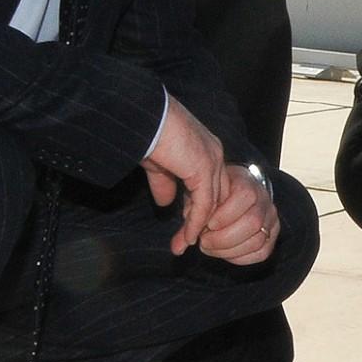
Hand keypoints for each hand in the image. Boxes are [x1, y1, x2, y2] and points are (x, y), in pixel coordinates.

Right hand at [140, 97, 224, 254]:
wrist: (144, 116)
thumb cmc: (147, 131)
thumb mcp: (157, 163)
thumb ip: (164, 183)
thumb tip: (165, 204)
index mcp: (206, 149)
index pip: (211, 185)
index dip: (199, 206)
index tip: (186, 225)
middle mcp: (214, 154)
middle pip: (217, 196)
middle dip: (203, 221)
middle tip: (188, 241)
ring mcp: (212, 161)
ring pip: (212, 203)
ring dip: (198, 227)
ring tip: (185, 245)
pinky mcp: (203, 169)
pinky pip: (204, 204)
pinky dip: (195, 223)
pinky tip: (187, 237)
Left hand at [195, 164, 278, 265]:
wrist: (236, 192)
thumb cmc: (216, 194)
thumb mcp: (201, 196)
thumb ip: (191, 218)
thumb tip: (177, 248)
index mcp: (248, 184)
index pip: (244, 196)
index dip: (224, 215)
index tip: (206, 224)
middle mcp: (264, 201)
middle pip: (252, 222)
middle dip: (224, 238)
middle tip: (204, 241)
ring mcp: (270, 219)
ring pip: (258, 240)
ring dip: (229, 250)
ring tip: (211, 247)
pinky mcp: (272, 236)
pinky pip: (261, 253)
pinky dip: (240, 258)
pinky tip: (224, 253)